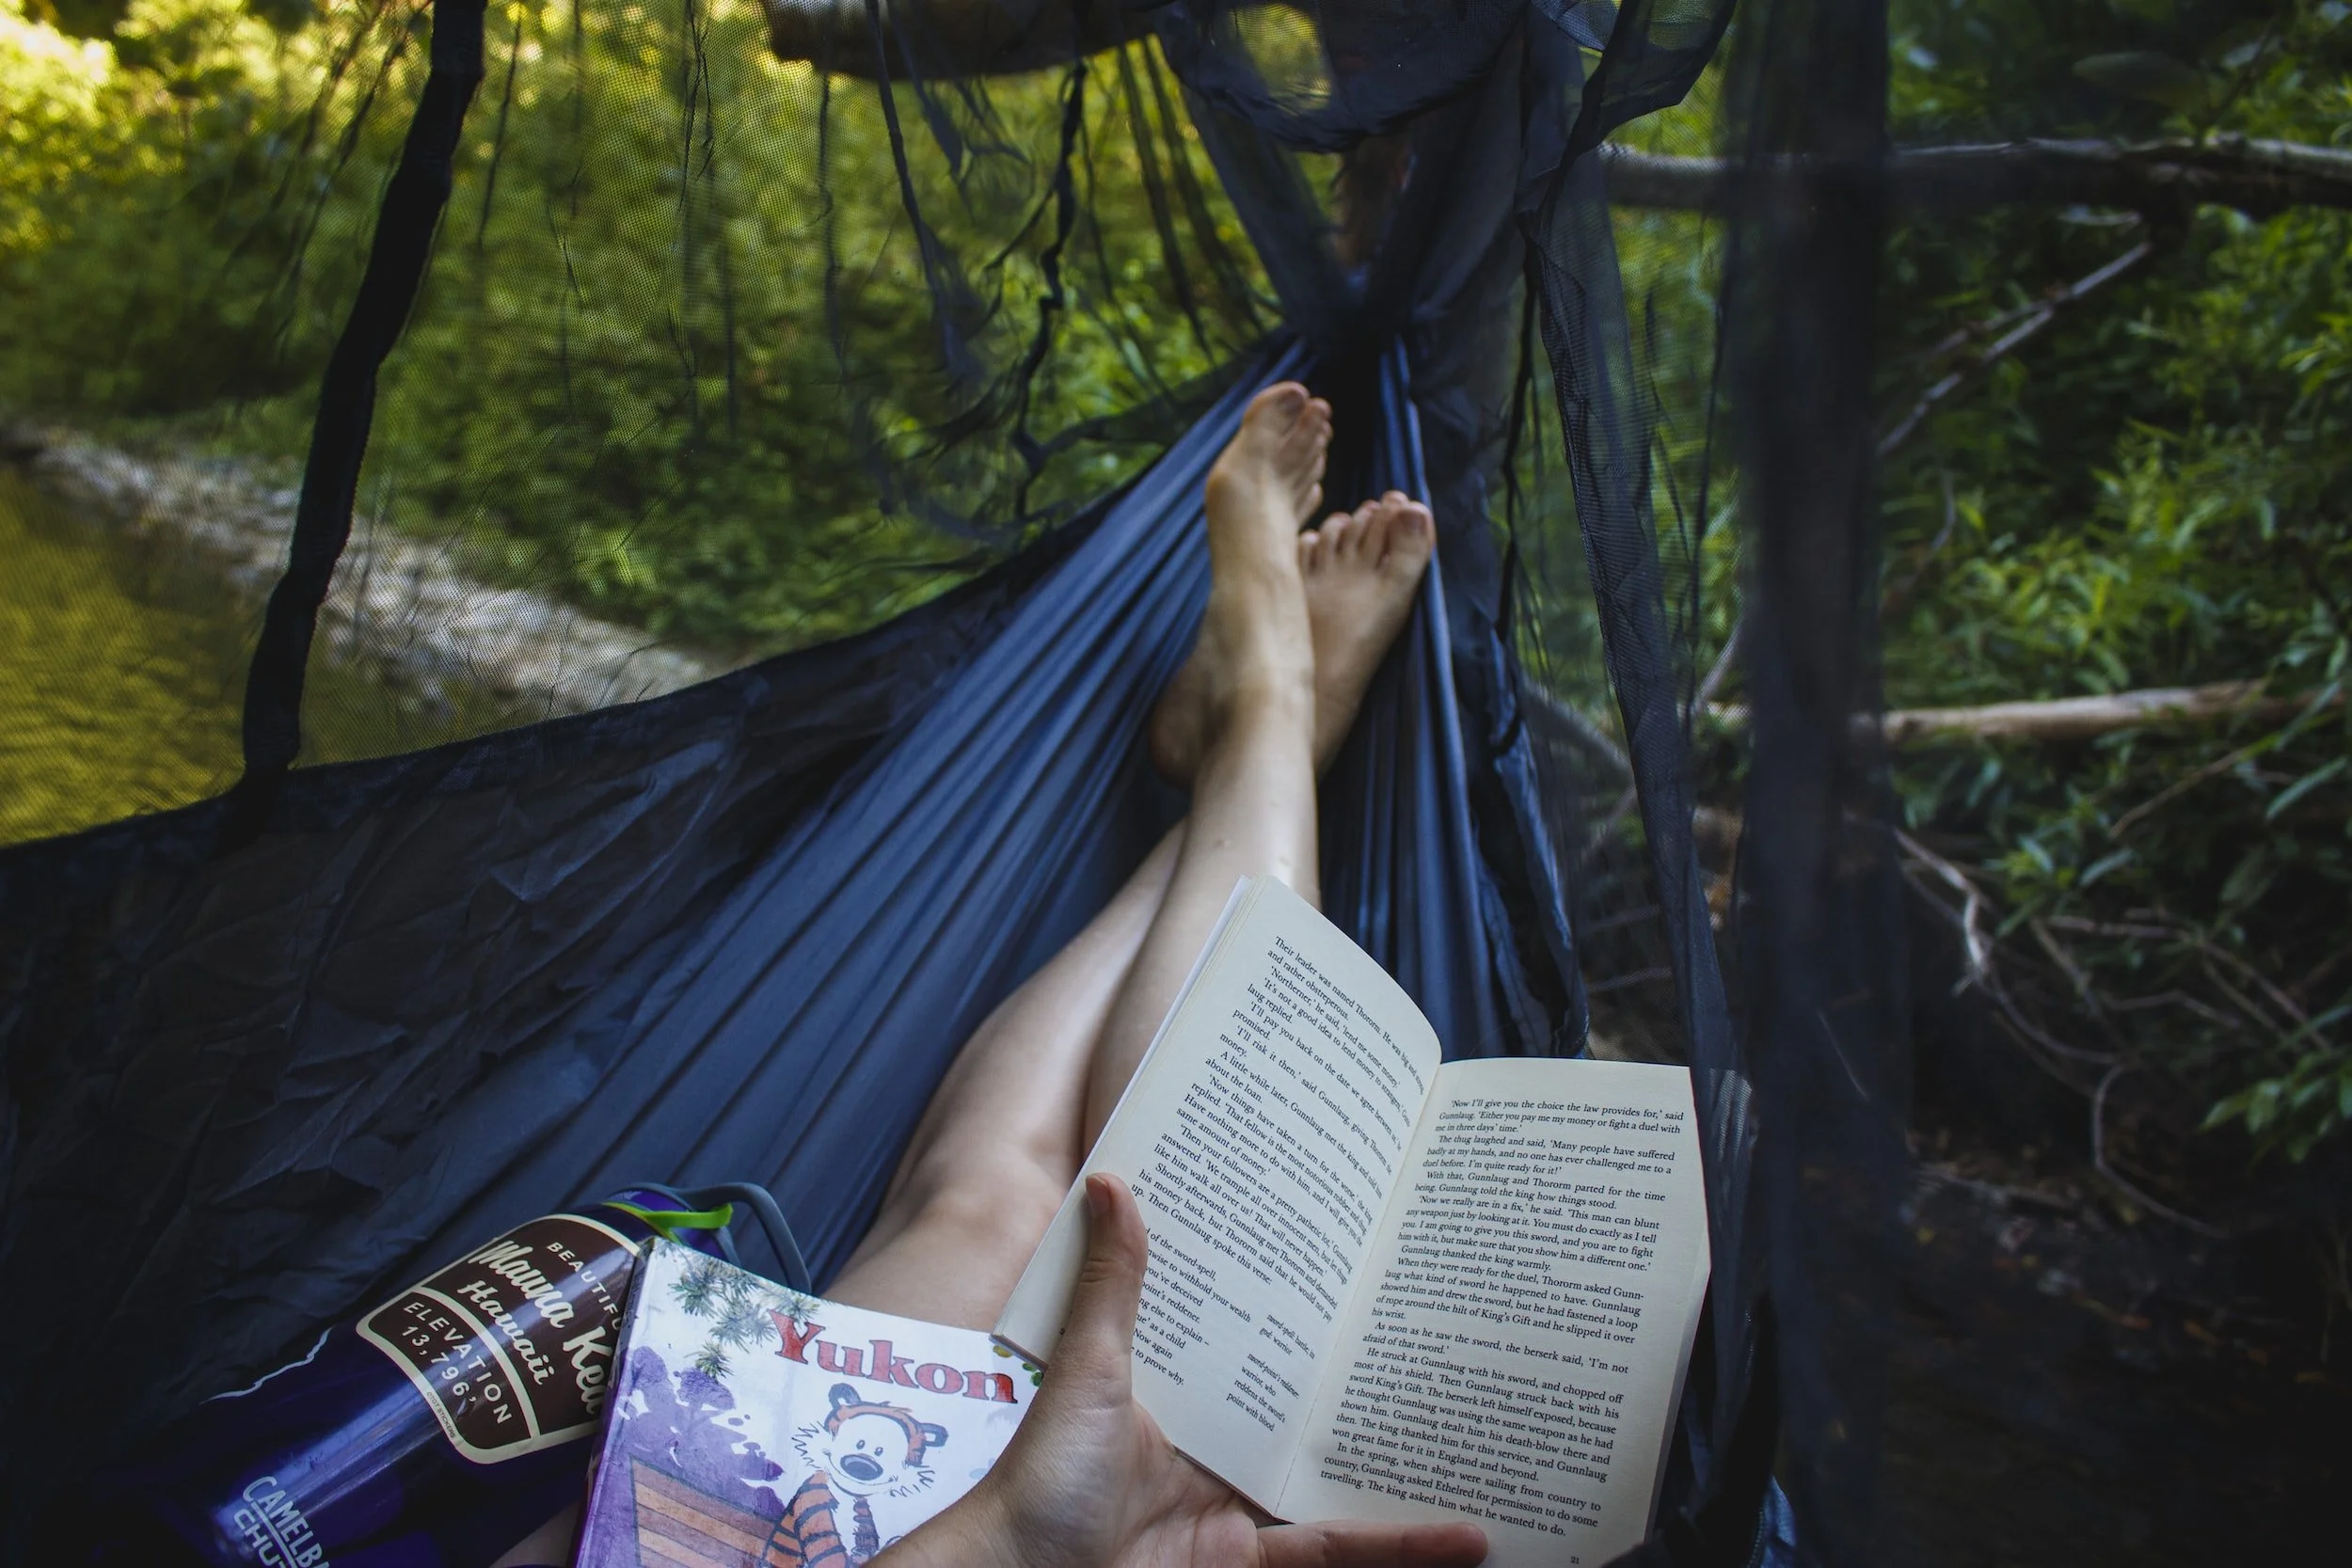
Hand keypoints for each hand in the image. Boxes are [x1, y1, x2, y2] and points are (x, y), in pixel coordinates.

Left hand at [874, 1174, 1486, 1567]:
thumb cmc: (1040, 1477)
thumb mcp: (1088, 1370)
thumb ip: (1111, 1286)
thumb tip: (1113, 1183)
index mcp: (1175, 1381)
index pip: (1245, 1325)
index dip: (1292, 1289)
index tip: (1346, 1241)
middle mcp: (1211, 1435)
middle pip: (1301, 1394)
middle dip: (1365, 1363)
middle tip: (1437, 1313)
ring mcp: (1236, 1498)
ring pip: (1333, 1467)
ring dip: (1400, 1452)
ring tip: (1481, 1418)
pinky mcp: (1253, 1556)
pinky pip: (1336, 1547)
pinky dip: (1401, 1543)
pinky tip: (1470, 1536)